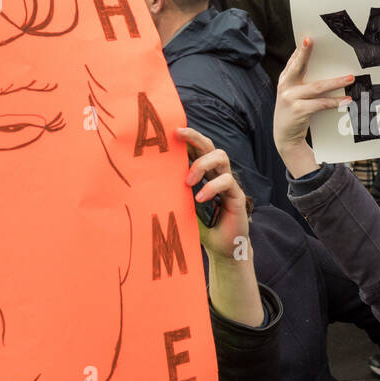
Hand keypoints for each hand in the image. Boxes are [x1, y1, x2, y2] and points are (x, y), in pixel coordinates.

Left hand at [179, 126, 264, 327]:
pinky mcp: (237, 196)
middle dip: (195, 137)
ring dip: (202, 164)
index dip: (188, 138)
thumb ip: (172, 194)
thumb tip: (142, 186)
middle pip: (210, 146)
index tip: (172, 131)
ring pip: (221, 157)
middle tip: (179, 135)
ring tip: (188, 180)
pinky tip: (200, 198)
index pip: (198, 149)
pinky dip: (212, 187)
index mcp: (205, 174)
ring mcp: (229, 184)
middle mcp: (218, 174)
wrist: (222, 250)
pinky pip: (227, 182)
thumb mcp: (181, 207)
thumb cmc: (201, 228)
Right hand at [273, 36, 352, 178]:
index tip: (307, 39)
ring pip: (316, 87)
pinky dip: (335, 102)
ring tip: (350, 78)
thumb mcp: (292, 94)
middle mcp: (285, 87)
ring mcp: (290, 99)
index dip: (300, 50)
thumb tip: (320, 66)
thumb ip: (299, 80)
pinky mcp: (299, 111)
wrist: (285, 137)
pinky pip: (321, 103)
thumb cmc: (293, 112)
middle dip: (305, 53)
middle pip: (298, 67)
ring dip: (336, 82)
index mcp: (284, 80)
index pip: (293, 62)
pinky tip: (346, 99)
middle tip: (312, 42)